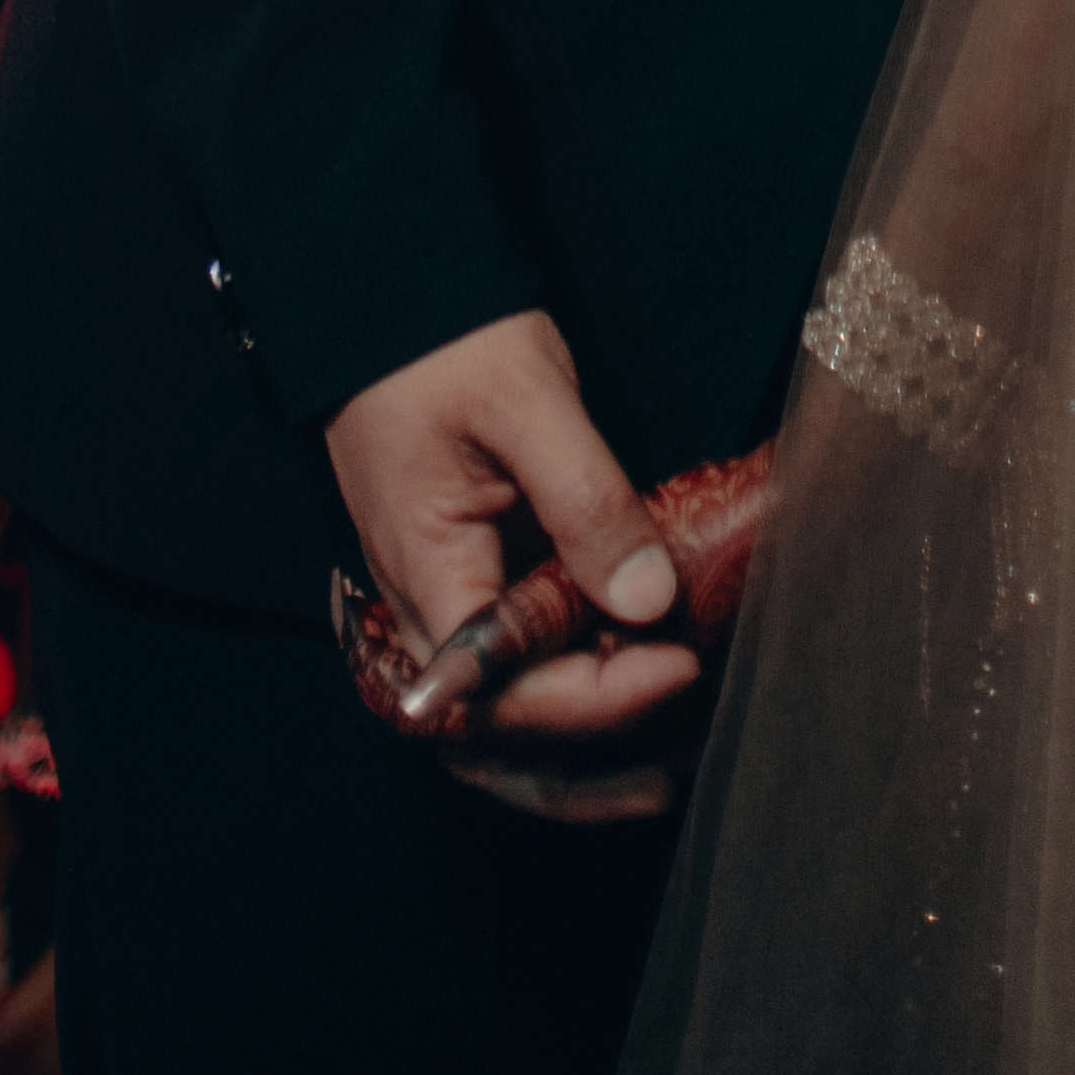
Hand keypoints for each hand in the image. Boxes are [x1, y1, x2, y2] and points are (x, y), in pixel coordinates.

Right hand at [325, 308, 698, 805]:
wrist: (392, 303)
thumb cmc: (448, 343)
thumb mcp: (529, 403)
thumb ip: (586, 501)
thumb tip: (646, 598)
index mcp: (424, 580)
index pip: (502, 691)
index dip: (594, 698)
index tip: (678, 663)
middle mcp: (424, 616)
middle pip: (494, 741)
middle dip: (587, 771)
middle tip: (682, 760)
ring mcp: (448, 608)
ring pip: (503, 724)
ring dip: (582, 755)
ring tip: (672, 759)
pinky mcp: (475, 587)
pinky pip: (517, 671)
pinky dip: (574, 698)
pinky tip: (638, 689)